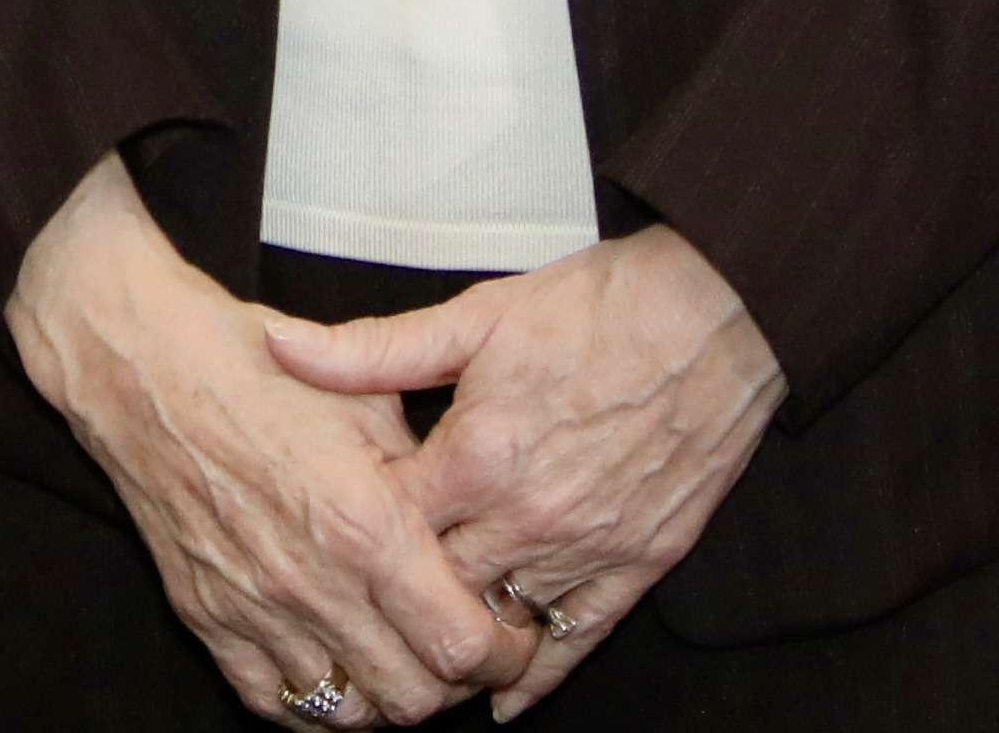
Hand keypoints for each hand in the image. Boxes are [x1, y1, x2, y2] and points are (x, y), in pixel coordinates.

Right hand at [8, 156, 535, 721]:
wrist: (147, 367)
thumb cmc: (257, 369)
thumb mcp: (370, 401)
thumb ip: (429, 479)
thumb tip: (473, 528)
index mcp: (365, 525)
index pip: (462, 642)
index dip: (503, 652)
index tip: (508, 636)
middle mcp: (313, 582)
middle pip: (414, 698)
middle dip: (454, 684)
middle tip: (459, 648)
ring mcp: (256, 609)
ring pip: (350, 713)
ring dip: (386, 696)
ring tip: (399, 658)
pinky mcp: (209, 618)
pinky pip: (275, 704)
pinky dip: (316, 702)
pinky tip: (335, 665)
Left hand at [285, 228, 786, 710]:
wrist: (715, 313)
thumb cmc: (601, 306)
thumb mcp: (475, 315)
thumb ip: (374, 350)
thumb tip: (283, 347)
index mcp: (477, 454)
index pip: (388, 527)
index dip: (353, 534)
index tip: (326, 537)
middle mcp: (527, 514)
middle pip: (436, 588)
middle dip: (397, 600)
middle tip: (361, 612)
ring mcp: (585, 547)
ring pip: (501, 623)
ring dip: (459, 640)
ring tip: (418, 656)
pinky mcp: (638, 563)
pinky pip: (578, 639)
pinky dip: (540, 676)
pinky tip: (506, 699)